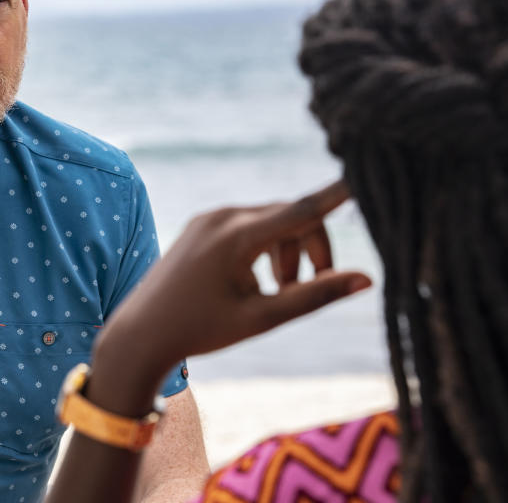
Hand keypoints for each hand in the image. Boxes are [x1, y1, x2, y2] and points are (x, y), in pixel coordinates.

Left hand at [91, 180, 371, 403]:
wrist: (141, 332)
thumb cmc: (201, 329)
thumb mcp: (262, 317)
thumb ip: (314, 295)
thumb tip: (366, 279)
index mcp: (238, 236)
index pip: (303, 209)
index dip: (338, 194)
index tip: (363, 174)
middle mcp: (223, 216)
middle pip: (291, 216)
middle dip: (311, 248)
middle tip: (306, 288)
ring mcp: (209, 217)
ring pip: (271, 220)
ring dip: (287, 249)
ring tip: (277, 289)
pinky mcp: (201, 225)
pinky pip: (247, 224)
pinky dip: (264, 246)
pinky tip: (255, 280)